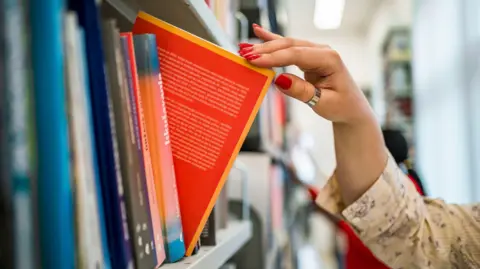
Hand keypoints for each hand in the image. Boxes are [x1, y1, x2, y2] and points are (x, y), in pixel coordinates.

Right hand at [240, 25, 386, 205]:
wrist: (351, 108)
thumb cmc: (341, 106)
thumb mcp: (323, 103)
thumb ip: (301, 91)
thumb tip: (279, 79)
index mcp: (329, 59)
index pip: (296, 55)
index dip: (274, 57)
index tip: (254, 61)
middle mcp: (322, 51)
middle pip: (289, 46)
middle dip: (265, 50)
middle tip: (244, 55)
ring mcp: (315, 52)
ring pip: (286, 45)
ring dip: (265, 46)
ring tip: (244, 48)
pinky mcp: (308, 56)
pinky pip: (288, 47)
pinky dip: (273, 40)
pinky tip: (258, 31)